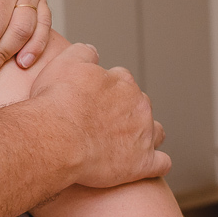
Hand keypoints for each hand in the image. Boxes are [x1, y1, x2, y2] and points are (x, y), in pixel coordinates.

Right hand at [28, 43, 169, 186]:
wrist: (57, 137)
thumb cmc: (56, 102)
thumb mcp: (63, 64)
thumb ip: (82, 53)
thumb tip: (92, 51)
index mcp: (121, 82)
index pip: (121, 80)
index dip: (107, 89)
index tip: (93, 98)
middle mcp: (138, 105)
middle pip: (139, 104)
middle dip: (126, 111)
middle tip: (102, 122)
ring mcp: (143, 135)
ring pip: (155, 132)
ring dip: (145, 135)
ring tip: (125, 143)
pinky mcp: (142, 163)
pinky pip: (161, 164)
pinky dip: (154, 164)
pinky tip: (140, 165)